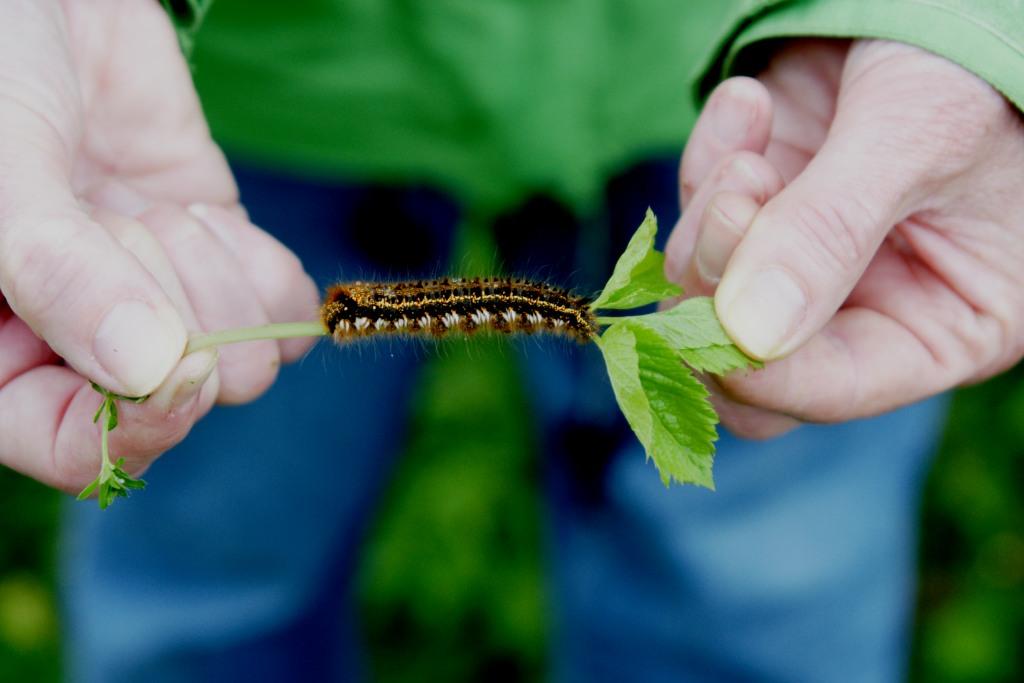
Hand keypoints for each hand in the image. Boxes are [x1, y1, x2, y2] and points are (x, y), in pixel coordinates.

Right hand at [0, 0, 318, 490]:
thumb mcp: (1, 171)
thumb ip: (58, 272)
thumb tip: (152, 369)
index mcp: (0, 350)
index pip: (82, 449)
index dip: (144, 422)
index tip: (185, 364)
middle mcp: (83, 341)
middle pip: (188, 401)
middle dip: (179, 312)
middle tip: (128, 223)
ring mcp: (161, 302)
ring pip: (245, 365)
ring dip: (218, 283)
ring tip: (161, 211)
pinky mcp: (218, 258)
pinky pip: (280, 310)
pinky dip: (269, 272)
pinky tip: (214, 220)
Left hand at [665, 39, 1023, 437]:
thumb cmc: (972, 66)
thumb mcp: (916, 140)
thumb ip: (829, 234)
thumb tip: (746, 335)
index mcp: (942, 325)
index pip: (829, 388)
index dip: (757, 367)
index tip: (714, 312)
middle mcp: (866, 307)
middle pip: (746, 363)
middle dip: (717, 290)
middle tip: (739, 200)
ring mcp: (803, 260)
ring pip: (705, 292)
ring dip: (712, 215)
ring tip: (752, 150)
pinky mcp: (760, 208)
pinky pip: (694, 217)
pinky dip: (708, 162)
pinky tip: (750, 105)